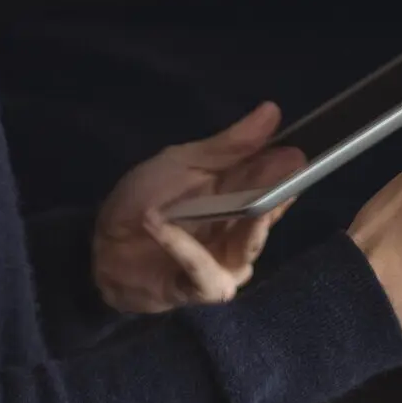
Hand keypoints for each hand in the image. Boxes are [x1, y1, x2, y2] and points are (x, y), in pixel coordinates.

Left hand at [92, 101, 305, 314]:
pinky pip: (204, 272)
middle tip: (286, 168)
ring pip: (249, 246)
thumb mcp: (184, 163)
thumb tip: (272, 112)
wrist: (103, 244)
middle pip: (267, 215)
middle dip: (276, 192)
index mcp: (240, 199)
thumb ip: (228, 146)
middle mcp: (241, 234)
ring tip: (244, 200)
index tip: (298, 150)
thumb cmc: (145, 200)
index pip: (274, 183)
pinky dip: (183, 248)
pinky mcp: (200, 289)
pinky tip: (159, 224)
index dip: (287, 168)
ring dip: (245, 221)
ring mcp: (225, 265)